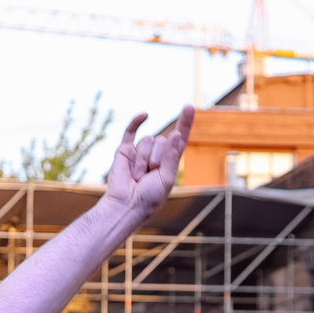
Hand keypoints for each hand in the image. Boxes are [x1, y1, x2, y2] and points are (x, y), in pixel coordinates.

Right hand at [100, 107, 196, 221]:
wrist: (125, 205)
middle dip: (157, 156)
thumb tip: (175, 133)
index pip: (179, 139)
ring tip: (138, 176)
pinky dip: (137, 121)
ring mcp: (140, 152)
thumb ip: (171, 157)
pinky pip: (131, 131)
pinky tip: (145, 115)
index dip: (185, 123)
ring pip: (147, 140)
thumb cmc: (149, 198)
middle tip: (149, 175)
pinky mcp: (125, 150)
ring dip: (143, 158)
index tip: (188, 107)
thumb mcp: (166, 179)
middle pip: (162, 140)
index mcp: (169, 162)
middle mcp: (156, 154)